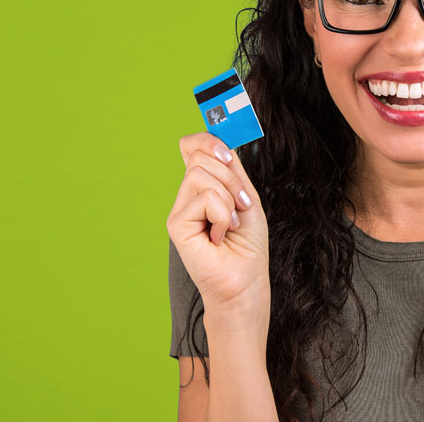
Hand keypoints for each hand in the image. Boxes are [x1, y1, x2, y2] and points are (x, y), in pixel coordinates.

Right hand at [167, 132, 270, 317]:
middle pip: (201, 157)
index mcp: (203, 188)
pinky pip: (204, 197)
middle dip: (231, 178)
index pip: (192, 147)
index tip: (228, 154)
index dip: (207, 140)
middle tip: (241, 206)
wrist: (245, 281)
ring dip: (228, 197)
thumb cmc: (247, 245)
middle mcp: (186, 197)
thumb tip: (219, 141)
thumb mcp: (245, 197)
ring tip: (230, 224)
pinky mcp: (176, 224)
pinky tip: (220, 234)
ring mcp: (179, 210)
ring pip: (200, 174)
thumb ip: (231, 169)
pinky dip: (222, 213)